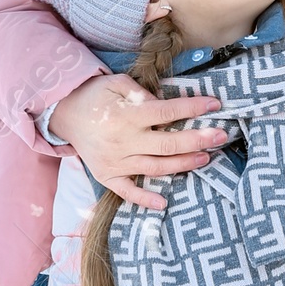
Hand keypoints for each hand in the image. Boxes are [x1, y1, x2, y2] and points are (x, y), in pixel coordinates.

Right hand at [49, 73, 229, 210]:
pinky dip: (144, 199)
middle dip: (198, 140)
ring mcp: (115, 162)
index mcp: (126, 115)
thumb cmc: (95, 95)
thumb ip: (141, 92)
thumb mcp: (116, 82)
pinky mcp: (107, 176)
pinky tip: (163, 203)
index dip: (192, 108)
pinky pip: (127, 191)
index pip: (166, 112)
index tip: (215, 105)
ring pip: (155, 168)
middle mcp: (122, 141)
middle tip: (222, 136)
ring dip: (183, 165)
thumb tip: (163, 103)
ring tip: (206, 158)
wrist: (63, 113)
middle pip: (167, 144)